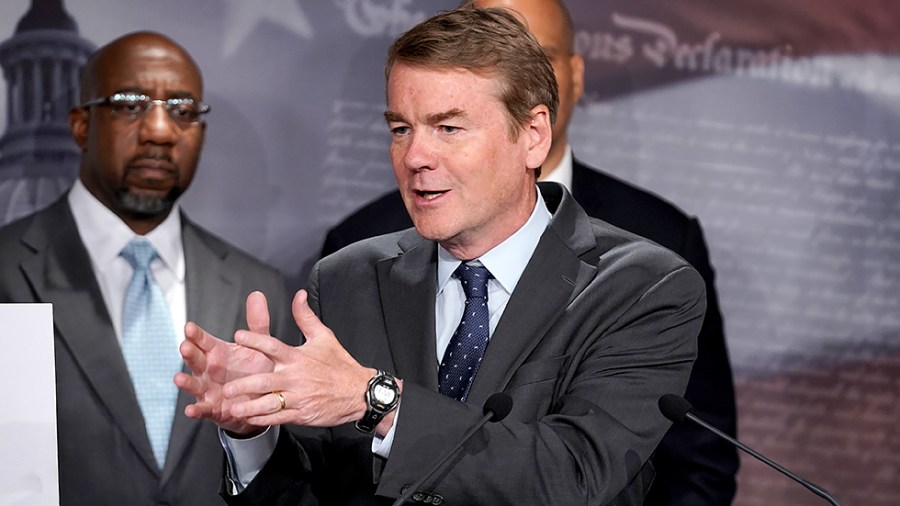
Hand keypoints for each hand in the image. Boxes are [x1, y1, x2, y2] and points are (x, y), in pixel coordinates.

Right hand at [174, 291, 274, 434]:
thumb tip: (257, 294)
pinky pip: (203, 409)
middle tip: (184, 346)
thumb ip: (257, 323)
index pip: (204, 341)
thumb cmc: (255, 370)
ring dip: (186, 382)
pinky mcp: (212, 408)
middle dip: (189, 353)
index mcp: (218, 352)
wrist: (260, 401)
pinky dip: (196, 410)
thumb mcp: (258, 346)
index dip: (197, 335)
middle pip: (196, 360)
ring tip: (178, 378)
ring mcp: (208, 389)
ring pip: (194, 384)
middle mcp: (209, 369)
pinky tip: (191, 410)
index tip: (189, 326)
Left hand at [221, 289, 376, 427]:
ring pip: (270, 403)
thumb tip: (298, 296)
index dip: (255, 340)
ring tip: (234, 408)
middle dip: (245, 385)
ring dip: (250, 406)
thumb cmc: (340, 365)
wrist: (359, 392)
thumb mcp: (324, 336)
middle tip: (228, 388)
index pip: (273, 346)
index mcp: (298, 357)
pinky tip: (251, 419)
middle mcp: (296, 377)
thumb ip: (306, 317)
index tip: (239, 336)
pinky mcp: (302, 414)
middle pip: (265, 381)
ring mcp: (299, 397)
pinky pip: (279, 418)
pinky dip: (264, 419)